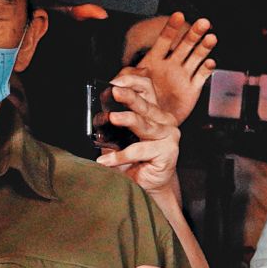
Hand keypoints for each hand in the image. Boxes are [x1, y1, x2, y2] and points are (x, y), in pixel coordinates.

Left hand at [95, 71, 180, 195]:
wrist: (147, 186)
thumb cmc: (134, 162)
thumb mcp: (120, 139)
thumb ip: (114, 125)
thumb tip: (98, 115)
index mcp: (153, 112)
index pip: (146, 89)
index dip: (132, 81)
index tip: (115, 82)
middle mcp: (164, 121)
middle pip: (145, 104)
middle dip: (128, 96)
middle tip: (114, 92)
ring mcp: (169, 135)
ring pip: (144, 124)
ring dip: (127, 120)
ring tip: (112, 118)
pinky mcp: (168, 151)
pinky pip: (139, 150)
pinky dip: (120, 156)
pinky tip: (105, 161)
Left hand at [133, 12, 217, 124]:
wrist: (152, 122)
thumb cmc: (140, 102)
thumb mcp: (128, 89)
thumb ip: (125, 81)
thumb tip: (117, 79)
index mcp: (156, 61)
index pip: (165, 40)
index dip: (172, 28)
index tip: (178, 16)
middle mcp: (172, 65)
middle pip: (185, 45)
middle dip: (194, 33)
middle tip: (203, 22)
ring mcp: (183, 76)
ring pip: (196, 57)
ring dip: (204, 47)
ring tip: (211, 38)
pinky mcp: (192, 88)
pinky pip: (201, 76)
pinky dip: (207, 69)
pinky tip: (210, 63)